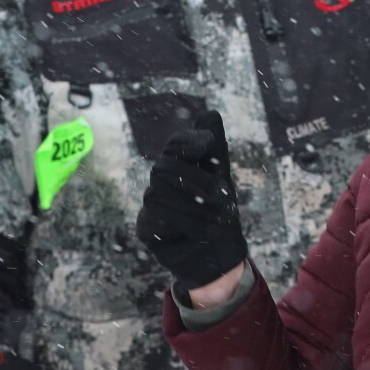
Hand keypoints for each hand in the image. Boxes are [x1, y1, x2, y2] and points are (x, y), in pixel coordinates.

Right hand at [136, 110, 247, 290]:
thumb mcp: (222, 180)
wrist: (217, 255)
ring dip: (196, 207)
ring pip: (160, 193)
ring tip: (221, 218)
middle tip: (223, 195)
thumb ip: (215, 150)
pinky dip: (187, 224)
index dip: (188, 140)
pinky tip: (205, 232)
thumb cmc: (218, 213)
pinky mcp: (146, 228)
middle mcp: (162, 182)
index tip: (208, 143)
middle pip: (166, 167)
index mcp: (181, 166)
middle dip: (197, 180)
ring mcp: (152, 204)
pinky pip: (157, 219)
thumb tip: (210, 114)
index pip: (175, 145)